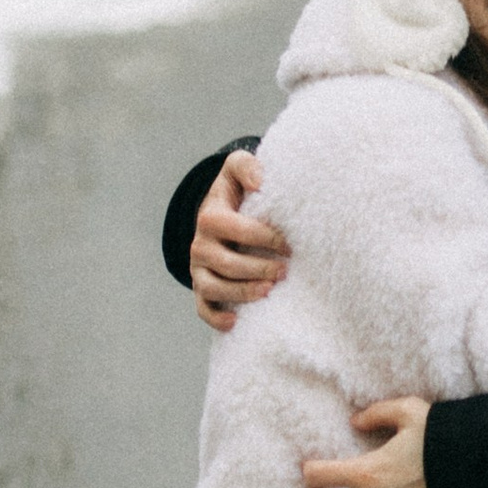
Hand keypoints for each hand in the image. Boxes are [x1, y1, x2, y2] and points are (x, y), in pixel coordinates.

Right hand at [192, 152, 288, 333]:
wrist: (218, 211)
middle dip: (257, 268)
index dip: (264, 238)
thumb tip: (259, 181)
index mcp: (210, 216)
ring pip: (214, 288)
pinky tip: (235, 322)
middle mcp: (200, 244)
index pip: (236, 229)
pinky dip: (216, 317)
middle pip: (226, 263)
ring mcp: (198, 268)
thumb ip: (246, 166)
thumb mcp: (236, 169)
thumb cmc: (235, 191)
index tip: (289, 245)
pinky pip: (202, 307)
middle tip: (285, 272)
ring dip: (242, 292)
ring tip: (268, 291)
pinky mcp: (200, 287)